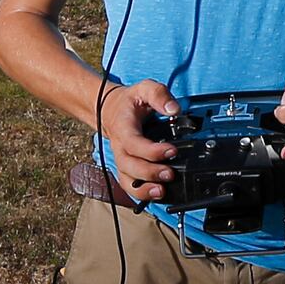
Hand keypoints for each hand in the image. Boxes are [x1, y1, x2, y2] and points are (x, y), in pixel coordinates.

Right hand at [95, 78, 182, 202]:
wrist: (110, 109)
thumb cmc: (129, 102)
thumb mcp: (144, 88)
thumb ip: (159, 95)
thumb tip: (174, 109)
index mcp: (123, 128)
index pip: (134, 143)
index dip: (152, 150)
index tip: (172, 150)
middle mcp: (119, 147)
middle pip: (129, 166)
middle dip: (149, 173)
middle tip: (169, 174)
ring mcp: (122, 160)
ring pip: (127, 180)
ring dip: (143, 189)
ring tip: (162, 192)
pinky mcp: (126, 168)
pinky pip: (129, 186)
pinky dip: (141, 194)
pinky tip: (156, 195)